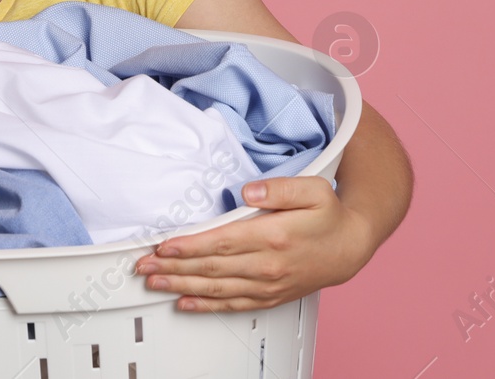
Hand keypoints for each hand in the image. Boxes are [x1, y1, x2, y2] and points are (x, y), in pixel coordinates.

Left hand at [133, 176, 371, 311]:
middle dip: (173, 268)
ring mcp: (267, 284)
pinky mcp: (269, 296)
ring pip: (216, 289)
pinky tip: (185, 302)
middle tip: (143, 267)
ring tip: (155, 283)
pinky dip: (205, 306)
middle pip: (211, 268)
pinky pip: (232, 304)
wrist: (351, 247)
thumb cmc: (329, 216)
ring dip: (181, 286)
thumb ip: (279, 187)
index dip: (189, 246)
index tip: (163, 247)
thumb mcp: (312, 188)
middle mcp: (268, 265)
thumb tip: (248, 191)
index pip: (221, 243)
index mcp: (273, 236)